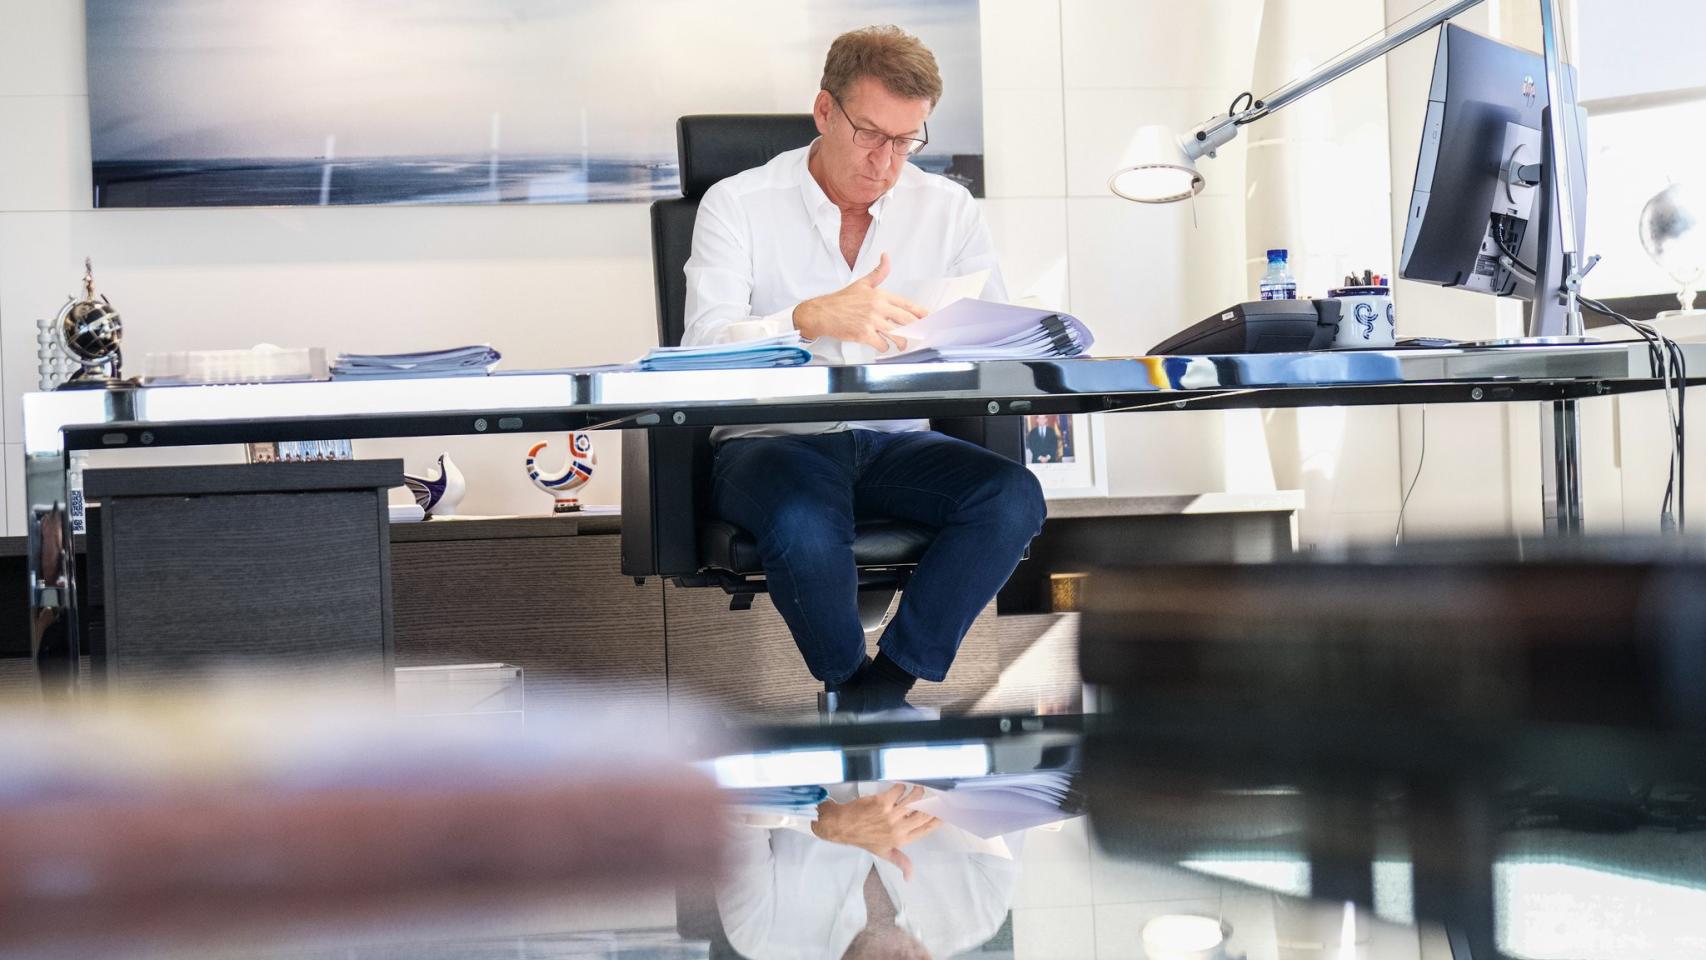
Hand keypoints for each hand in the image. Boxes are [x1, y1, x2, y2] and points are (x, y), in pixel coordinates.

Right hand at [792, 253, 926, 351]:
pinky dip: (885, 348)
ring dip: (902, 343)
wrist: (821, 312)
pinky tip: (884, 347)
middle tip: (920, 336)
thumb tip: (886, 257)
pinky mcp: (863, 333)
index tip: (929, 320)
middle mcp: (878, 307)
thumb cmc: (841, 300)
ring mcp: (871, 321)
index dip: (922, 314)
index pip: (907, 305)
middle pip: (907, 320)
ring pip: (897, 334)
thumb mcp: (862, 284)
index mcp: (880, 295)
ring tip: (902, 346)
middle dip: (917, 330)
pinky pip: (881, 344)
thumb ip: (879, 272)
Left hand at [811, 784, 940, 879]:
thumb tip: (910, 877)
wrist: (842, 826)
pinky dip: (901, 787)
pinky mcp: (881, 802)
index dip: (936, 821)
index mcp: (900, 840)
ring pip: (913, 800)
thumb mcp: (883, 853)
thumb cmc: (863, 838)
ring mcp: (890, 815)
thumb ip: (900, 861)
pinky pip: (898, 790)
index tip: (943, 813)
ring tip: (918, 789)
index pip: (924, 830)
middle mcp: (897, 828)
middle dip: (931, 805)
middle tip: (933, 797)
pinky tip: (900, 787)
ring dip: (917, 792)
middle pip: (923, 814)